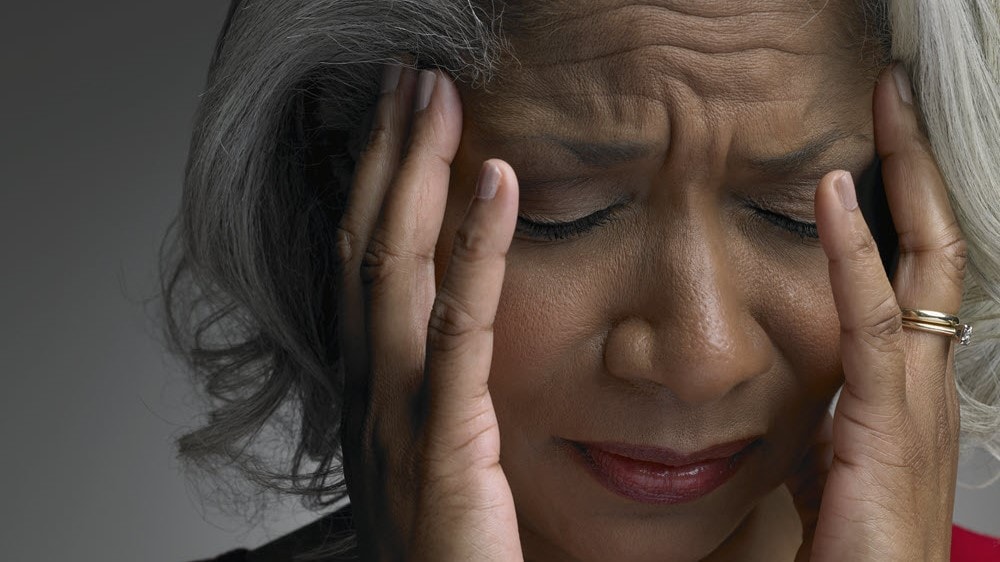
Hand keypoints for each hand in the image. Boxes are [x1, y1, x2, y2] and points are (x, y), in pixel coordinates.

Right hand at [335, 65, 522, 559]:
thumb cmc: (450, 556)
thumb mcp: (434, 461)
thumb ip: (440, 397)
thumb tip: (460, 343)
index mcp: (370, 391)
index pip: (359, 267)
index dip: (372, 187)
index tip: (395, 122)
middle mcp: (369, 393)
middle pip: (364, 247)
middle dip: (383, 155)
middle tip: (408, 77)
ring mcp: (398, 415)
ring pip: (393, 270)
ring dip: (413, 173)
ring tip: (435, 95)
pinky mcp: (446, 442)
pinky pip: (459, 328)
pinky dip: (476, 247)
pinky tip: (497, 181)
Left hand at [789, 63, 967, 560]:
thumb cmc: (849, 549)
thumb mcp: (829, 467)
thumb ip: (821, 426)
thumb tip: (797, 409)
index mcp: (910, 386)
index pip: (916, 273)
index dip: (901, 206)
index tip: (869, 146)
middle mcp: (927, 381)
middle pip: (938, 248)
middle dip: (921, 168)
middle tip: (895, 97)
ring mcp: (918, 399)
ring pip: (925, 264)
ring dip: (906, 179)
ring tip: (886, 107)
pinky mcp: (888, 423)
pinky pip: (873, 321)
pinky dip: (853, 251)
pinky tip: (835, 192)